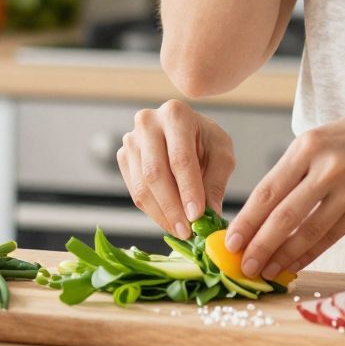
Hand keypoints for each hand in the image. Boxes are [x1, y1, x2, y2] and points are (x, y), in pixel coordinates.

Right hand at [118, 98, 236, 239]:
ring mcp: (131, 140)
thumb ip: (215, 183)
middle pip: (155, 172)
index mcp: (175, 114)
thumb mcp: (221, 154)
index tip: (197, 215)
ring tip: (180, 231)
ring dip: (161, 214)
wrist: (185, 131)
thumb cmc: (205, 140)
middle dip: (172, 207)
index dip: (188, 189)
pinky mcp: (123, 157)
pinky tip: (169, 221)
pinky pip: (135, 191)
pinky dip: (152, 211)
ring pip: (142, 186)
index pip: (180, 158)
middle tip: (187, 231)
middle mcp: (147, 123)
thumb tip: (210, 215)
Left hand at [226, 98, 344, 281]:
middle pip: (285, 214)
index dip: (247, 220)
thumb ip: (294, 170)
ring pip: (308, 230)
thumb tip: (260, 210)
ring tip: (265, 271)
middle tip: (242, 265)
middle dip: (260, 244)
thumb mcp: (320, 138)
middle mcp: (327, 167)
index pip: (268, 190)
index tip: (230, 241)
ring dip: (283, 256)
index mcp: (307, 146)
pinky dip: (310, 254)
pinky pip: (332, 236)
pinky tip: (294, 265)